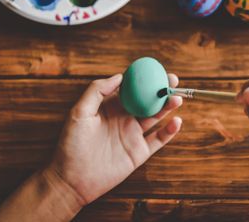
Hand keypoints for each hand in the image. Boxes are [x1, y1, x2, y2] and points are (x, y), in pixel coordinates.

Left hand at [46, 73, 182, 209]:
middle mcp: (123, 118)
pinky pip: (158, 140)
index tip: (155, 69)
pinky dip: (169, 131)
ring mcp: (132, 135)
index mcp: (110, 107)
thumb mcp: (79, 112)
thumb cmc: (71, 144)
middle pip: (147, 100)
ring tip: (177, 98)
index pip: (131, 88)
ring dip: (168, 107)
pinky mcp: (139, 152)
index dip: (144, 78)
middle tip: (173, 80)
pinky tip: (176, 121)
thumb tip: (120, 76)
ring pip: (155, 117)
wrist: (71, 179)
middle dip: (161, 89)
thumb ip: (96, 91)